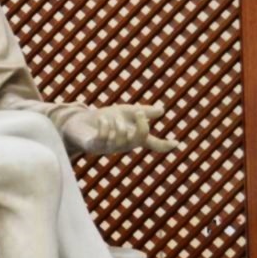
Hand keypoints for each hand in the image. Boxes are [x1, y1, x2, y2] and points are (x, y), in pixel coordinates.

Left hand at [61, 103, 181, 154]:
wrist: (79, 123)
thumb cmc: (104, 118)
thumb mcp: (125, 112)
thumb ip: (143, 112)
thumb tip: (162, 110)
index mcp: (133, 138)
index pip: (152, 143)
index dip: (164, 144)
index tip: (177, 143)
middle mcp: (123, 145)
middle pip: (139, 140)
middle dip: (142, 126)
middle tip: (140, 112)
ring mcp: (108, 147)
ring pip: (121, 141)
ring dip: (120, 126)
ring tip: (115, 118)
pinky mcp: (94, 145)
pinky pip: (103, 139)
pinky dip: (105, 127)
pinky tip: (102, 120)